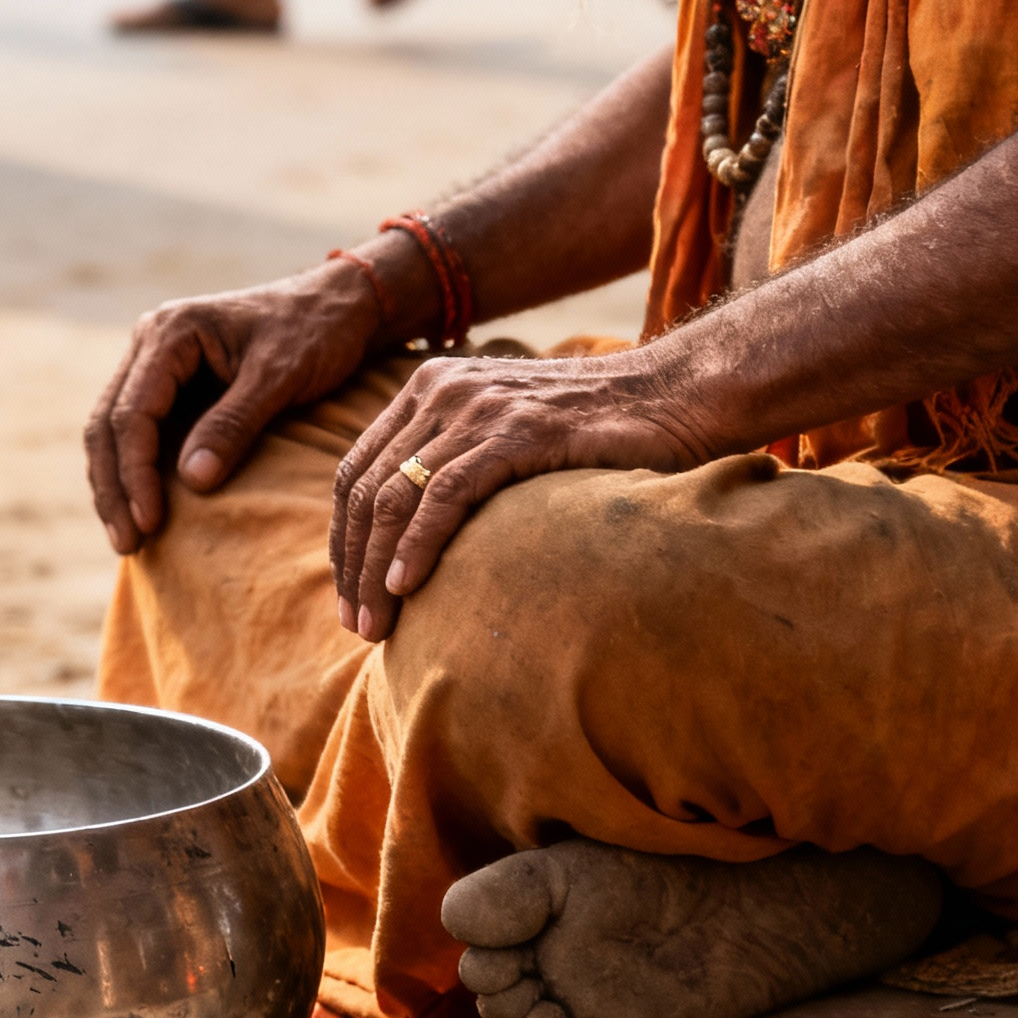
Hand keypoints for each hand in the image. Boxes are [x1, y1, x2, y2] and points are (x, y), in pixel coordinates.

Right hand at [86, 263, 379, 552]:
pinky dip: (132, 471)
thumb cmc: (316, 333)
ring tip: (127, 539)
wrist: (338, 304)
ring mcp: (154, 361)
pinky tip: (140, 508)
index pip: (132, 413)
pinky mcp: (167, 382)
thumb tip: (193, 481)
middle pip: (108, 426)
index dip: (136, 473)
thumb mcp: (279, 377)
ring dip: (115, 486)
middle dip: (114, 489)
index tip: (150, 522)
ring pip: (112, 432)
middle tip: (128, 544)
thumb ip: (234, 424)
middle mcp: (150, 341)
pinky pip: (135, 431)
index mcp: (170, 332)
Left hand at [329, 350, 713, 639]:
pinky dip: (418, 544)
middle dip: (352, 566)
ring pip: (395, 497)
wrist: (676, 395)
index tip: (348, 598)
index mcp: (430, 389)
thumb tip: (411, 544)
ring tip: (376, 626)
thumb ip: (457, 467)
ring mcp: (478, 407)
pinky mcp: (517, 432)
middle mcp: (442, 391)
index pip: (356, 472)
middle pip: (367, 490)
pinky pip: (446, 494)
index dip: (342, 541)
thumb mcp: (506, 438)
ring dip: (375, 570)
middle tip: (356, 627)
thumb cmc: (596, 432)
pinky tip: (406, 587)